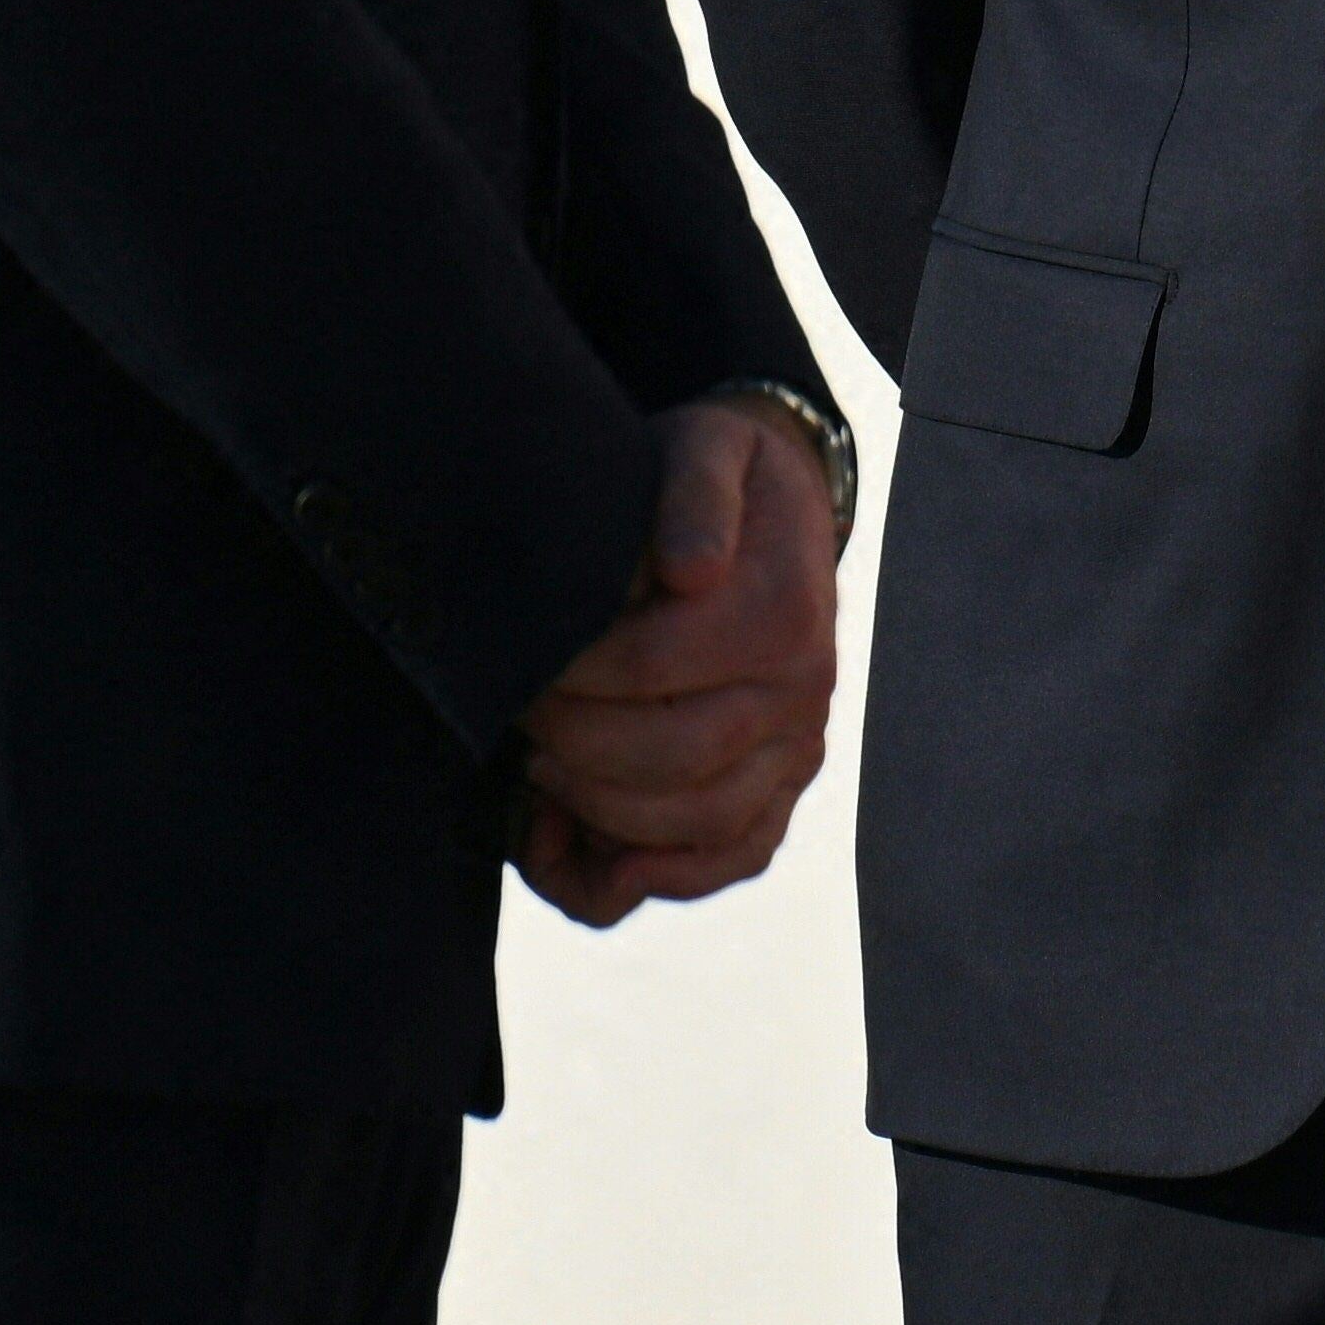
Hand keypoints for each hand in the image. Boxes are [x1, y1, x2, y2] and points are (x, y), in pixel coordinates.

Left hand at [511, 399, 841, 926]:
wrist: (774, 512)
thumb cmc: (716, 483)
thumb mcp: (703, 450)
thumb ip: (695, 495)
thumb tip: (691, 571)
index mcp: (784, 610)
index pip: (655, 668)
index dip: (572, 674)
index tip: (520, 657)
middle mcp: (805, 688)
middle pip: (675, 756)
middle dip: (573, 745)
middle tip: (518, 713)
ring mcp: (800, 746)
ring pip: (702, 822)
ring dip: (602, 811)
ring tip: (540, 770)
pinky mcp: (784, 787)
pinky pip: (733, 858)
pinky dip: (657, 873)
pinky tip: (586, 848)